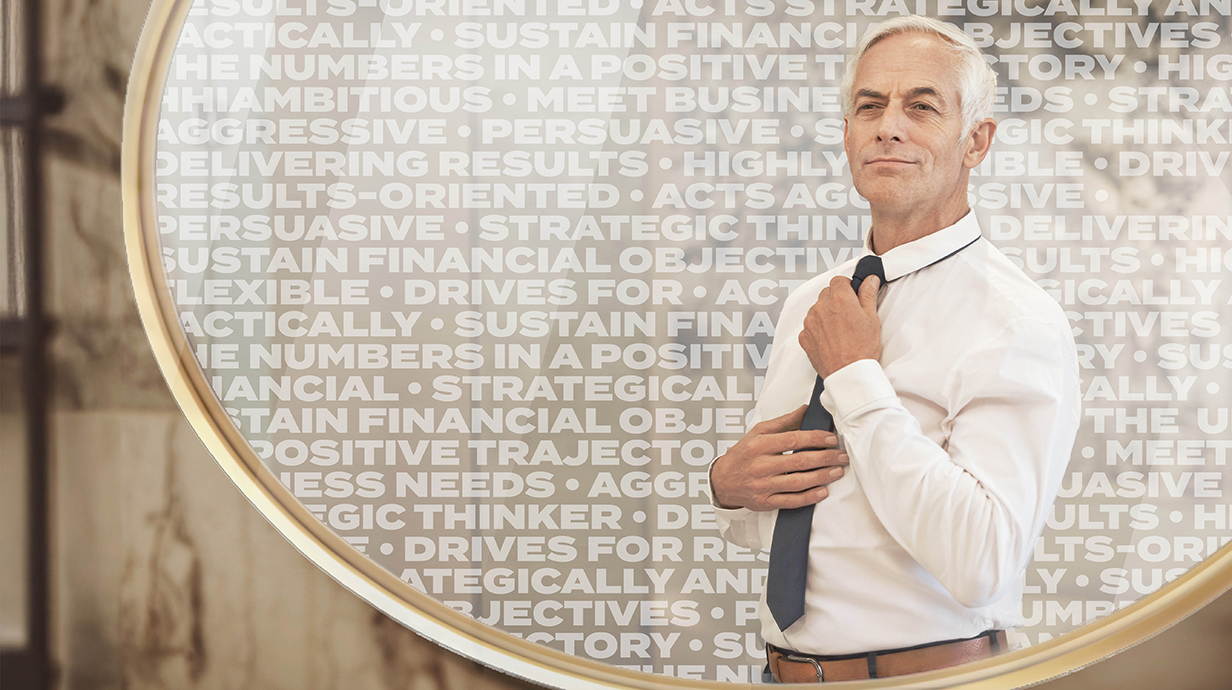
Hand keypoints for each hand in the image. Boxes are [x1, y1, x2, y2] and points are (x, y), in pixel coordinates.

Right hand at [710, 405, 849, 510]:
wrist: (722, 480)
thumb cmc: (743, 454)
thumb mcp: (758, 432)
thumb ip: (783, 422)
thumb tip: (805, 410)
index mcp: (759, 445)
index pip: (792, 440)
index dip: (815, 439)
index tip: (831, 439)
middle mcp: (761, 466)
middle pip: (798, 461)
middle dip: (825, 458)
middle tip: (841, 456)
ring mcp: (763, 485)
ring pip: (797, 482)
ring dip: (821, 477)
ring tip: (837, 472)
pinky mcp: (765, 502)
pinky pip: (791, 501)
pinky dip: (809, 497)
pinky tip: (823, 491)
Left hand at [799, 274, 880, 377]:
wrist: (848, 373)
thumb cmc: (861, 349)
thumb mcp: (872, 318)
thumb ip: (868, 295)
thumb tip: (870, 281)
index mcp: (840, 299)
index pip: (838, 280)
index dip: (847, 287)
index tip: (851, 294)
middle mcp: (822, 307)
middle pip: (827, 294)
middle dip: (837, 300)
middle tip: (849, 314)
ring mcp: (810, 322)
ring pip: (817, 309)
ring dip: (826, 314)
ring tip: (840, 329)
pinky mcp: (804, 336)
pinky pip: (810, 326)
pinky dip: (818, 329)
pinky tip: (831, 338)